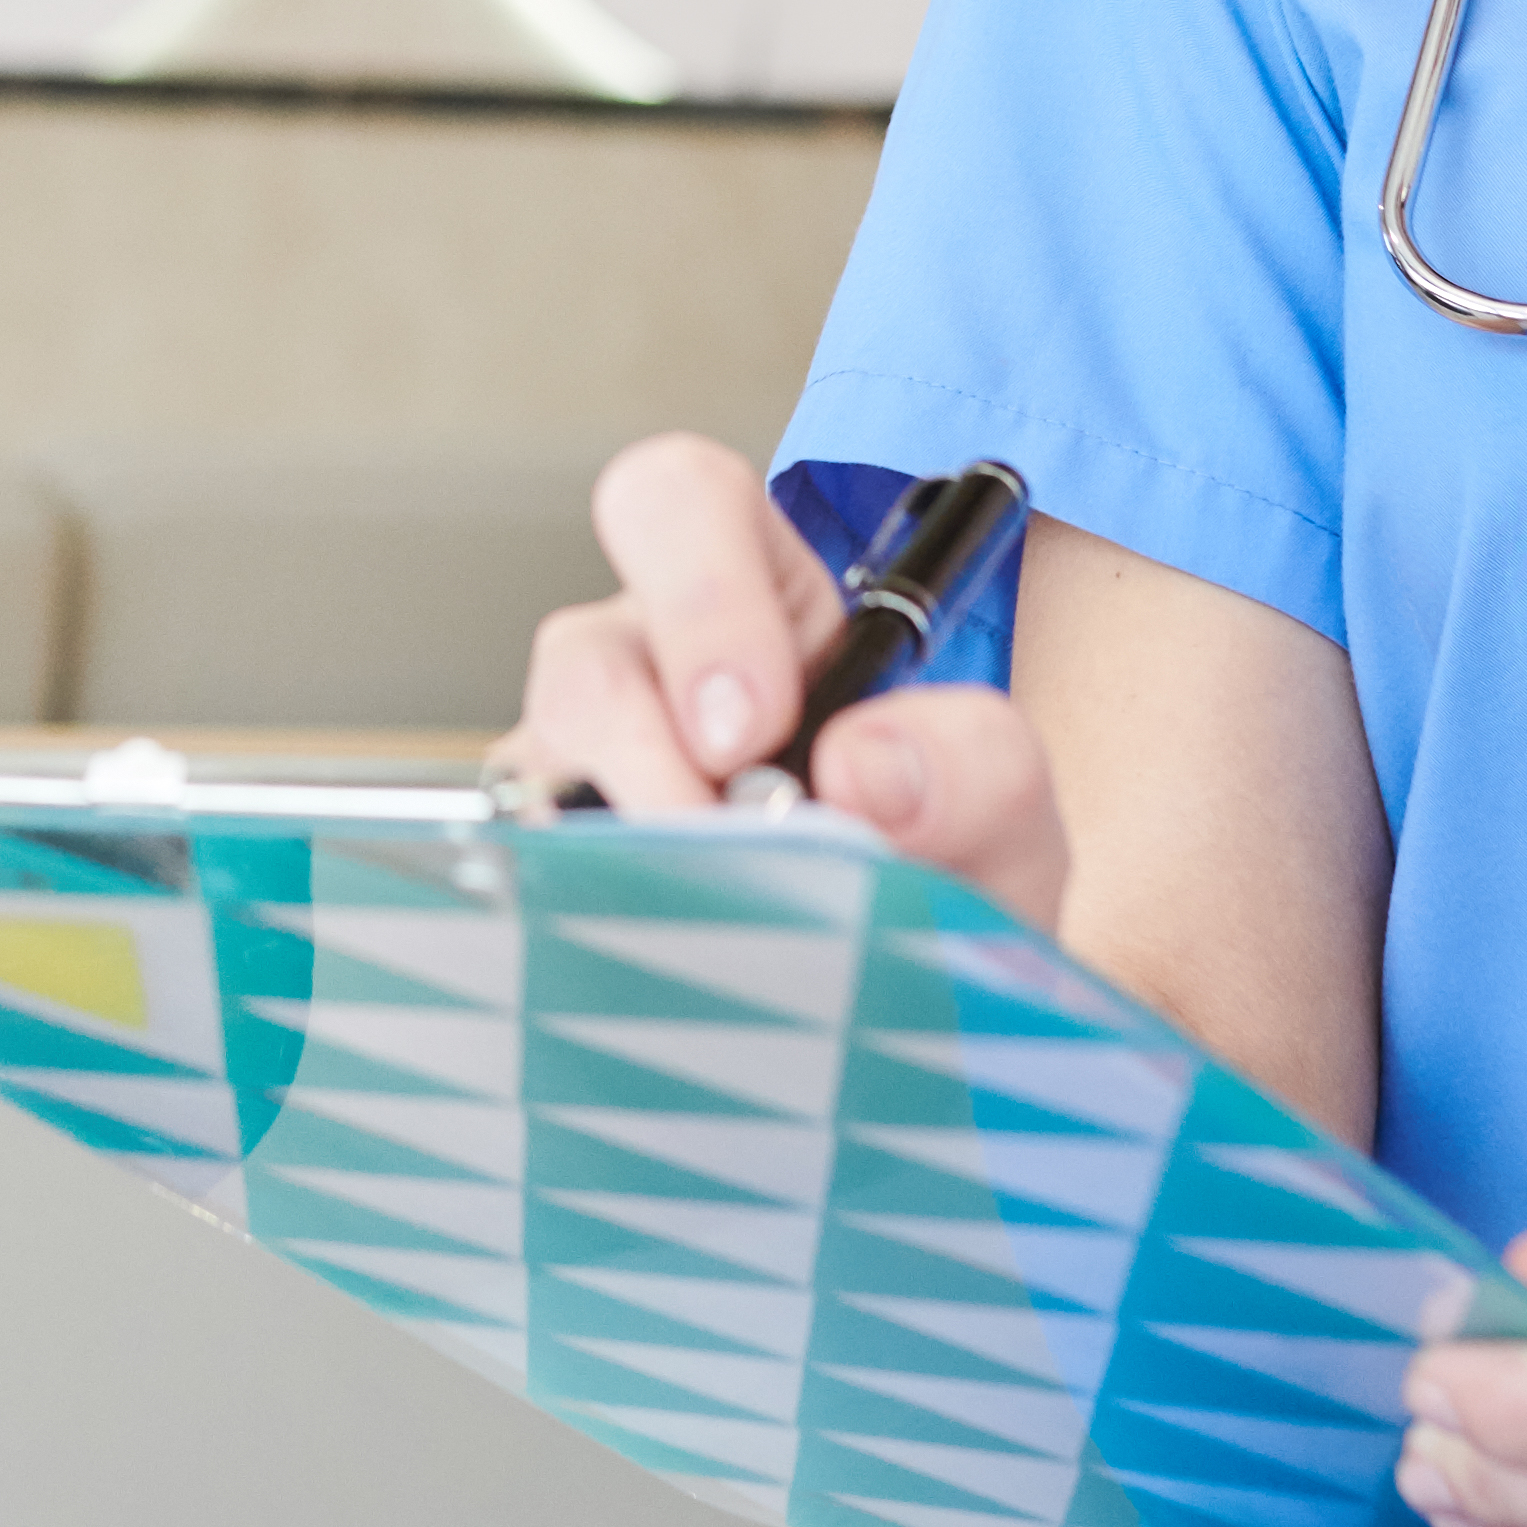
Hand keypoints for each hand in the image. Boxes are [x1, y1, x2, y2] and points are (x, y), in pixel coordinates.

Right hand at [495, 432, 1068, 931]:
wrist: (905, 1023)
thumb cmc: (937, 883)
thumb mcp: (998, 821)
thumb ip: (977, 768)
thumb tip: (863, 763)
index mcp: (753, 608)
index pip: (683, 503)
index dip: (703, 594)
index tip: (760, 722)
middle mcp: (642, 673)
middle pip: (582, 654)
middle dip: (641, 745)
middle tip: (720, 835)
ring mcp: (572, 780)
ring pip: (540, 783)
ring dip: (631, 860)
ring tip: (723, 930)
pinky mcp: (541, 880)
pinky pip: (528, 885)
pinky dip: (595, 928)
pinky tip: (665, 970)